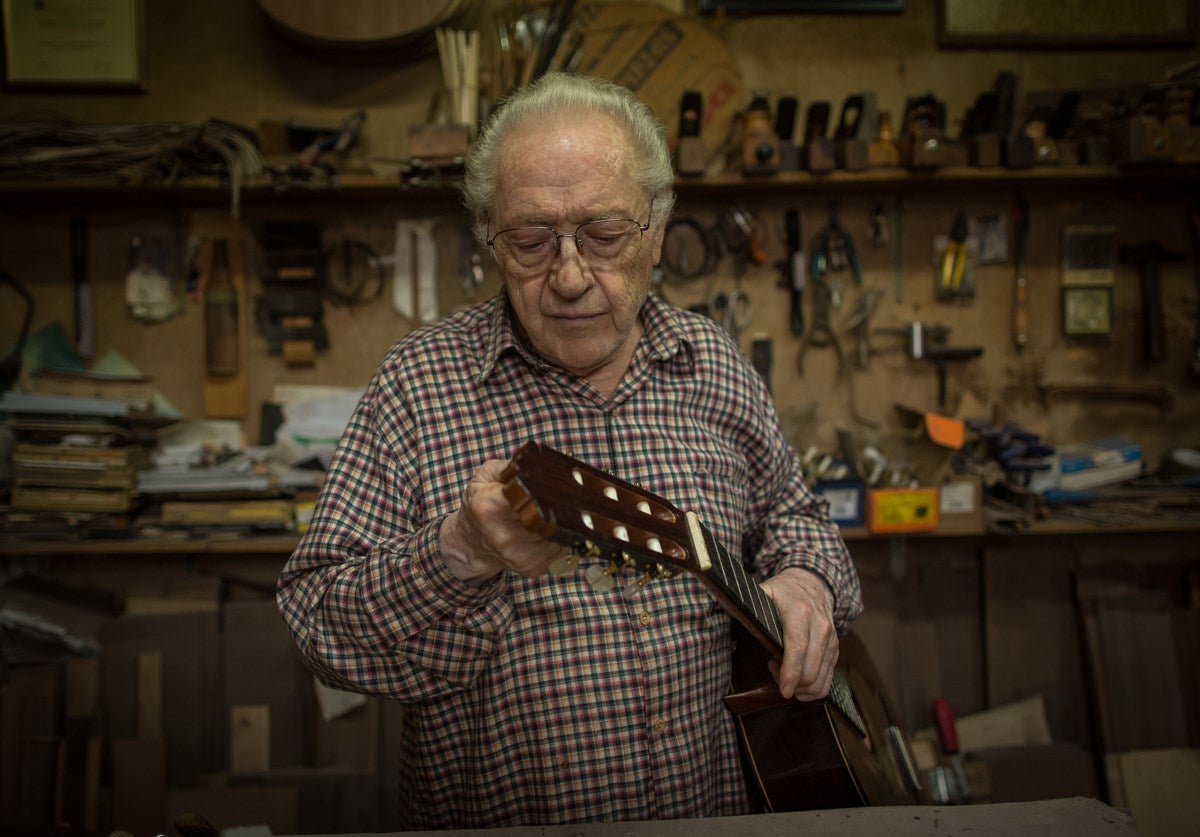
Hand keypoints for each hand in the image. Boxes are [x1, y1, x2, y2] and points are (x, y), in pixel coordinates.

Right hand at [439, 458, 565, 583]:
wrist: (471, 544)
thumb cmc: (480, 505)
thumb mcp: (485, 476)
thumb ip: (512, 465)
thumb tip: (543, 462)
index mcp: (490, 507)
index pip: (530, 495)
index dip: (548, 488)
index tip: (559, 482)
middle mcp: (504, 536)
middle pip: (550, 516)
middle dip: (562, 504)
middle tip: (568, 493)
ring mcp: (520, 555)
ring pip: (560, 533)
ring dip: (564, 521)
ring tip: (554, 510)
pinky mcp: (532, 568)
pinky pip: (560, 547)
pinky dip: (561, 536)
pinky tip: (549, 528)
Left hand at [760, 567, 838, 700]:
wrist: (812, 584)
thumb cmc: (783, 592)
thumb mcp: (764, 591)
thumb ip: (747, 603)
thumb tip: (726, 611)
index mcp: (800, 612)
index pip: (798, 647)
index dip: (791, 672)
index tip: (784, 690)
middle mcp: (820, 627)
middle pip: (810, 670)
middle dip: (790, 682)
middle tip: (772, 667)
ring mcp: (831, 641)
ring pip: (819, 680)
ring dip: (799, 687)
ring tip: (783, 670)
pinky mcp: (835, 651)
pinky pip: (827, 682)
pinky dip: (810, 689)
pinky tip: (796, 675)